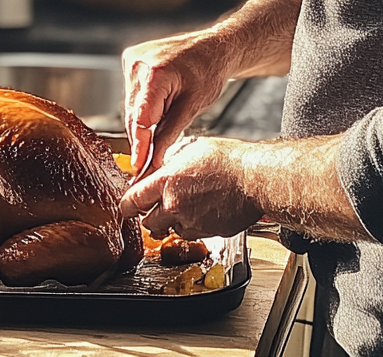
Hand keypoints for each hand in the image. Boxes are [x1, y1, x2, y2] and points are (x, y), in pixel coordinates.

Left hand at [119, 136, 262, 239]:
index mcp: (167, 182)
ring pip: (170, 230)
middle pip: (148, 223)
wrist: (255, 179)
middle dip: (151, 215)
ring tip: (189, 203)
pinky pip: (192, 234)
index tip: (127, 206)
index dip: (127, 205)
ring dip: (173, 221)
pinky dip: (193, 226)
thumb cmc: (228, 160)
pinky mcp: (208, 233)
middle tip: (158, 205)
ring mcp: (192, 222)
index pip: (132, 201)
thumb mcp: (192, 148)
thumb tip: (160, 167)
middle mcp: (175, 206)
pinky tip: (204, 209)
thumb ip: (170, 161)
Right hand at [122, 30, 234, 175]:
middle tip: (152, 157)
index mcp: (155, 73)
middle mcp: (138, 64)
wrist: (214, 46)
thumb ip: (169, 134)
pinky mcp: (131, 61)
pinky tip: (161, 105)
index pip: (140, 120)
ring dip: (144, 121)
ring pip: (131, 106)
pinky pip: (133, 94)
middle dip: (143, 136)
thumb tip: (153, 160)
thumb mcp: (193, 107)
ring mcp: (132, 60)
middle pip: (133, 115)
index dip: (140, 146)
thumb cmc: (209, 71)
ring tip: (167, 116)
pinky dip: (144, 106)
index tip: (139, 166)